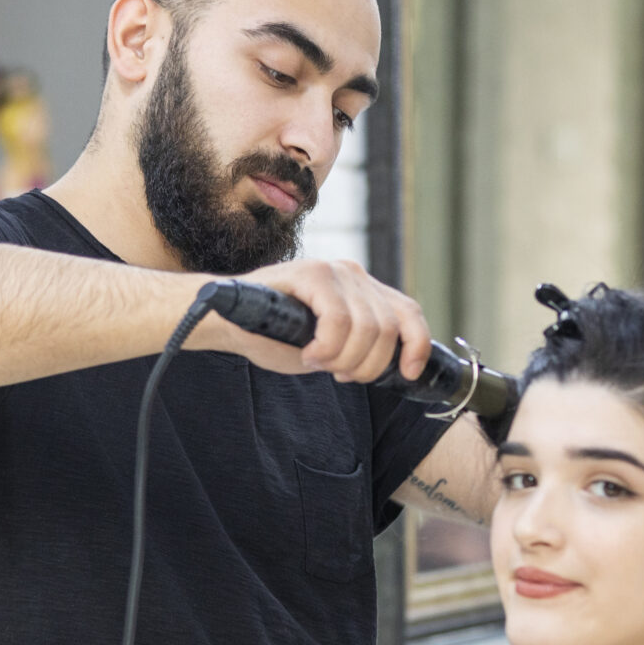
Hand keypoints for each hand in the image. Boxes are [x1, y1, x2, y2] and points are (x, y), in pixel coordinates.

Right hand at [194, 257, 433, 385]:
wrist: (227, 322)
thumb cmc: (274, 336)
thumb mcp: (329, 347)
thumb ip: (358, 347)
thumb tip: (389, 366)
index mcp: (363, 291)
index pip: (409, 314)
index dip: (416, 346)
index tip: (407, 374)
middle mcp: (354, 275)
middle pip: (388, 329)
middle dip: (367, 365)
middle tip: (338, 374)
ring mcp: (334, 270)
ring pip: (367, 328)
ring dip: (343, 359)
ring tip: (317, 361)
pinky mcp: (312, 273)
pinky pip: (339, 321)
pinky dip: (327, 347)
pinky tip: (308, 353)